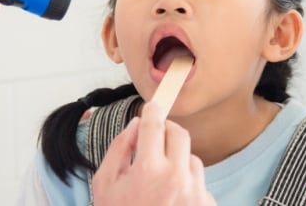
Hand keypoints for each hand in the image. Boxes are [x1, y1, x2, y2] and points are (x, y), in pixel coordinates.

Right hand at [92, 102, 216, 205]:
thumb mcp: (105, 183)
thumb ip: (120, 148)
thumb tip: (137, 125)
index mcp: (148, 171)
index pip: (155, 124)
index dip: (152, 111)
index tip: (152, 108)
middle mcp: (176, 179)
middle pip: (179, 134)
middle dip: (166, 131)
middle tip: (155, 137)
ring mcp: (195, 195)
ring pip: (192, 159)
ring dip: (177, 161)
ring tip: (160, 182)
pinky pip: (200, 184)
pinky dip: (187, 186)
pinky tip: (171, 201)